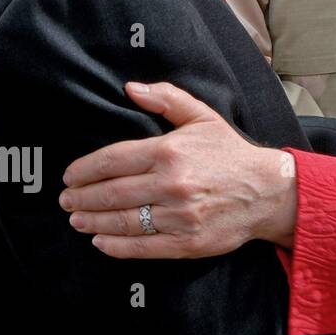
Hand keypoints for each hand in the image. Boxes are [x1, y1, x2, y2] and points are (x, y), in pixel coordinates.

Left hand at [60, 81, 297, 258]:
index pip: (111, 160)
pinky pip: (141, 246)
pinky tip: (100, 241)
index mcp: (170, 151)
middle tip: (66, 200)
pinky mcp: (186, 242)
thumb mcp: (203, 118)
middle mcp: (172, 184)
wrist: (269, 191)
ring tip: (77, 219)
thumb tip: (131, 88)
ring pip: (121, 221)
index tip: (70, 175)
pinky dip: (114, 245)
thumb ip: (167, 99)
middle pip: (110, 193)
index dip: (84, 169)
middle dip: (81, 197)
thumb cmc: (231, 154)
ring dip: (92, 221)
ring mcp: (179, 216)